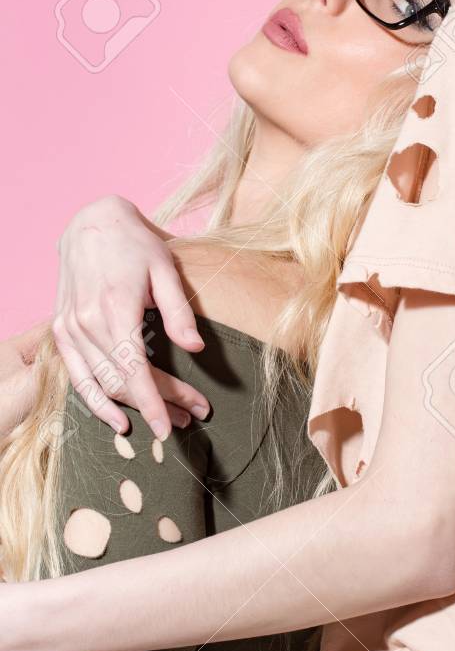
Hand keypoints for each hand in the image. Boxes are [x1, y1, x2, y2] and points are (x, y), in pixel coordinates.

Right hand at [52, 195, 210, 439]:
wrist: (92, 223)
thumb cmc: (135, 244)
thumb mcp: (166, 269)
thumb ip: (179, 311)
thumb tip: (196, 347)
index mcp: (116, 308)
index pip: (135, 370)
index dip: (154, 402)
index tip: (170, 426)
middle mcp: (88, 322)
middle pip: (123, 381)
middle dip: (159, 404)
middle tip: (189, 417)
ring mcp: (71, 328)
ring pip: (103, 383)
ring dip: (133, 408)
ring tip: (168, 421)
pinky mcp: (63, 330)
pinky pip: (77, 376)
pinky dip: (95, 402)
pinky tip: (117, 421)